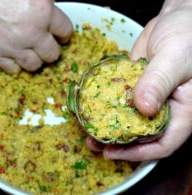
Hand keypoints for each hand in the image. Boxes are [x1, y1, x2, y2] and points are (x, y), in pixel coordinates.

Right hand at [0, 0, 72, 72]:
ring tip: (32, 52)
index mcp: (43, 12)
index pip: (65, 30)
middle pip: (52, 54)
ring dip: (35, 60)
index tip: (62, 36)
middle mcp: (31, 33)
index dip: (64, 34)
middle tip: (48, 46)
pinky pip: (12, 69)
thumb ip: (46, 2)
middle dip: (52, 50)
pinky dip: (16, 65)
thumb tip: (52, 10)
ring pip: (34, 65)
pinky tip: (15, 58)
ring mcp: (13, 46)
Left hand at [86, 0, 191, 160]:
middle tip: (94, 143)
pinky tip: (93, 108)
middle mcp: (164, 109)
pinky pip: (120, 101)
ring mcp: (148, 98)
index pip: (163, 143)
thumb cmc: (187, 35)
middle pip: (141, 136)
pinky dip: (107, 106)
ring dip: (109, 127)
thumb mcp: (175, 58)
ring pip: (128, 120)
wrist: (176, 19)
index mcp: (182, 111)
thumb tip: (143, 108)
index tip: (113, 153)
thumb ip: (159, 82)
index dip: (139, 153)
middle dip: (118, 143)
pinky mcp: (135, 87)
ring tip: (89, 130)